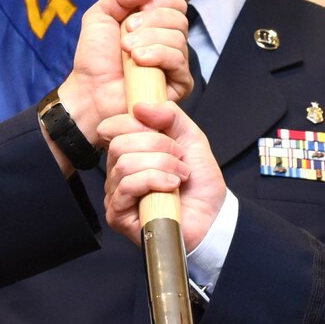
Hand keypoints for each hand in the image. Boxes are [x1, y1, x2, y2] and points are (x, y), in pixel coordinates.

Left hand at [58, 0, 191, 147]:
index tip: (137, 9)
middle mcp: (169, 42)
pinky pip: (179, 60)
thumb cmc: (94, 59)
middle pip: (178, 18)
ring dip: (149, 39)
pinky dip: (158, 55)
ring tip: (127, 51)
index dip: (160, 1)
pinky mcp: (179, 84)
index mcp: (155, 24)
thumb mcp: (100, 16)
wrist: (89, 92)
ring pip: (178, 37)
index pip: (175, 3)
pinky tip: (139, 61)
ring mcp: (176, 64)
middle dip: (150, 21)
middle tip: (125, 33)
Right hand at [102, 103, 224, 248]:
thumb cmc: (199, 183)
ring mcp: (115, 194)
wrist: (213, 217)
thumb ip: (170, 115)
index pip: (112, 126)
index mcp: (129, 151)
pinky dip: (154, 180)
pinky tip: (171, 187)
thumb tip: (139, 107)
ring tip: (180, 176)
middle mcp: (117, 172)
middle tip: (180, 159)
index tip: (165, 133)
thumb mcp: (191, 138)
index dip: (137, 123)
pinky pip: (128, 186)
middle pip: (119, 143)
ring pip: (125, 164)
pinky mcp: (117, 215)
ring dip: (162, 165)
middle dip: (158, 146)